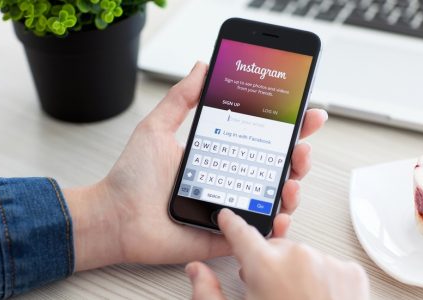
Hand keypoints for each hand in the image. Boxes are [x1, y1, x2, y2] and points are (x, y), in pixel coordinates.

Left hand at [64, 62, 326, 270]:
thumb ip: (181, 97)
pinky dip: (276, 226)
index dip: (289, 127)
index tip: (307, 114)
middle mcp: (231, 179)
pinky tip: (279, 216)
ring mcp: (232, 206)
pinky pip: (258, 232)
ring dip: (292, 189)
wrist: (115, 218)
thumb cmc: (133, 177)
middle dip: (299, 157)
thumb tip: (202, 67)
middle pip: (278, 167)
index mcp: (220, 154)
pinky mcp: (227, 233)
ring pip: (275, 199)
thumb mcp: (157, 128)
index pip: (262, 138)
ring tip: (290, 182)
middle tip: (301, 148)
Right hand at [186, 209, 369, 299]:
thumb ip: (208, 292)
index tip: (228, 218)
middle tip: (268, 290)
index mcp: (266, 266)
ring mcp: (328, 262)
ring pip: (303, 255)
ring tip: (296, 299)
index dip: (231, 224)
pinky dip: (322, 277)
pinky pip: (329, 264)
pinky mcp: (351, 272)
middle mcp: (298, 256)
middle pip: (274, 247)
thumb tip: (197, 270)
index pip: (241, 232)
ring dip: (296, 270)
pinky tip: (317, 299)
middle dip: (268, 262)